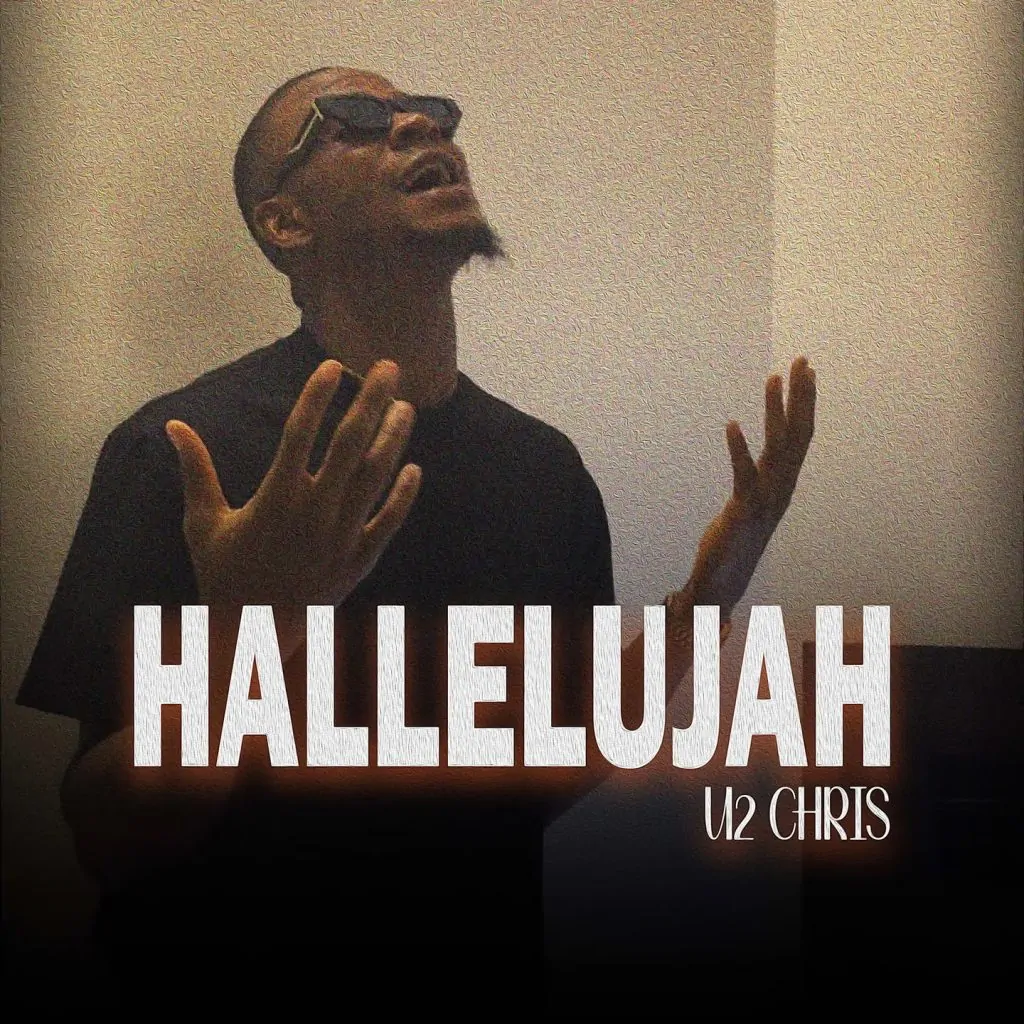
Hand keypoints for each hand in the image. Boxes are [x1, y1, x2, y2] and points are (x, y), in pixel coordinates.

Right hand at [165, 359, 421, 650]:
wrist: (251, 637)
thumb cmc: (223, 575)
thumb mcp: (203, 523)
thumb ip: (196, 470)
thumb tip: (174, 425)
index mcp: (275, 498)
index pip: (300, 433)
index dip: (317, 396)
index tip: (334, 365)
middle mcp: (313, 513)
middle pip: (349, 445)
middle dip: (371, 401)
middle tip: (389, 367)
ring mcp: (340, 537)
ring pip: (375, 478)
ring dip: (393, 439)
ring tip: (406, 407)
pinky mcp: (358, 561)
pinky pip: (388, 523)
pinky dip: (403, 497)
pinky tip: (414, 468)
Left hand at [683, 356, 816, 619]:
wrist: (724, 585)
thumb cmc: (734, 544)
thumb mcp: (751, 503)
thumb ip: (757, 481)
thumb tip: (761, 461)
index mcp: (783, 483)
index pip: (800, 435)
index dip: (805, 403)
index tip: (806, 371)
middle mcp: (781, 488)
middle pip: (797, 434)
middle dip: (800, 396)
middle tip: (802, 361)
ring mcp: (766, 499)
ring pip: (777, 448)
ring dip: (775, 411)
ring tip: (773, 377)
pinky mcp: (744, 511)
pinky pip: (745, 475)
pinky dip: (739, 450)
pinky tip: (731, 424)